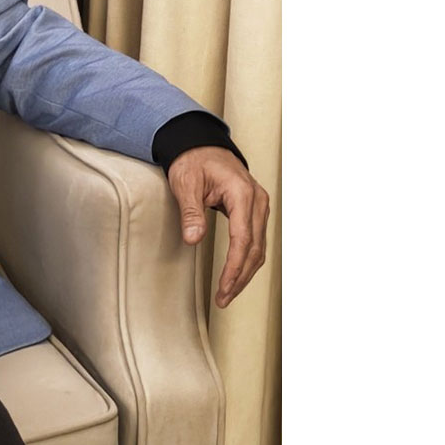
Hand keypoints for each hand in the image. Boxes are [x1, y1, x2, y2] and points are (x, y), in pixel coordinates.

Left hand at [166, 147, 270, 308]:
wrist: (201, 146)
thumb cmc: (192, 162)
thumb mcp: (185, 184)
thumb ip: (191, 212)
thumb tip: (193, 240)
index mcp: (242, 194)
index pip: (243, 239)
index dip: (234, 267)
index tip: (224, 287)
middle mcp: (258, 201)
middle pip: (255, 248)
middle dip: (240, 277)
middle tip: (223, 299)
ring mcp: (259, 206)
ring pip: (259, 248)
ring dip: (245, 273)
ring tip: (227, 293)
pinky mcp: (255, 211)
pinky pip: (256, 241)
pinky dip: (247, 260)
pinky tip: (236, 275)